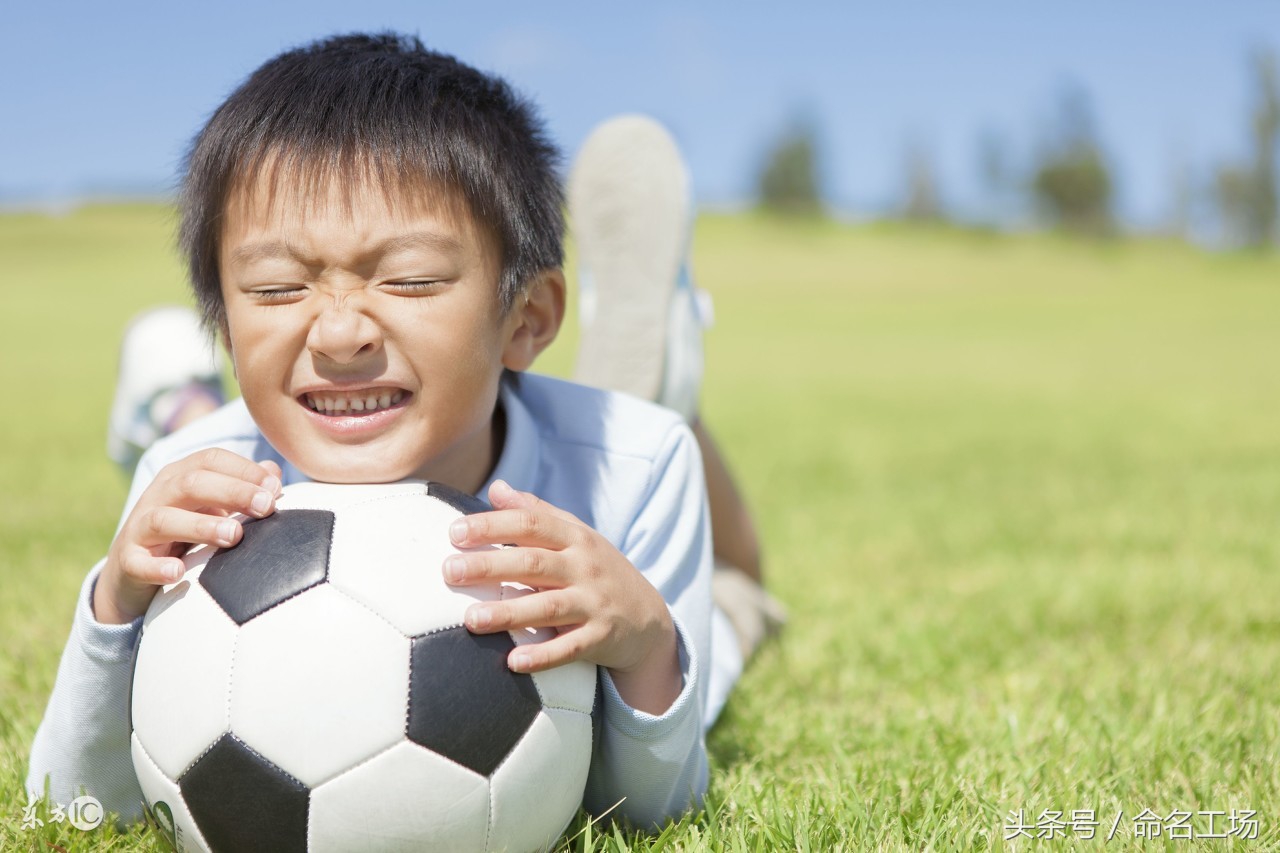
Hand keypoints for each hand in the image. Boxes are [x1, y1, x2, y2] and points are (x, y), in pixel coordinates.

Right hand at [95, 449, 282, 624]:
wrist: (130, 568)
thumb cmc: (184, 530)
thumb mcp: (212, 505)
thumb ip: (242, 488)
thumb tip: (274, 475)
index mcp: (180, 476)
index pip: (212, 459)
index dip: (244, 470)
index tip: (274, 487)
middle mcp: (158, 495)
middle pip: (192, 483)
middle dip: (232, 492)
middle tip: (265, 507)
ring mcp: (139, 528)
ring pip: (164, 519)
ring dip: (200, 526)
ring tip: (233, 536)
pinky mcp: (128, 561)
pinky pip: (138, 563)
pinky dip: (157, 567)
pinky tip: (178, 572)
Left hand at [443, 480, 680, 714]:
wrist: (648, 617)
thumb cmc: (598, 570)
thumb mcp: (576, 535)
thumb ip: (538, 512)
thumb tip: (497, 488)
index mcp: (576, 538)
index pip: (531, 524)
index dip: (493, 526)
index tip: (454, 532)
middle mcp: (585, 567)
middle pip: (533, 563)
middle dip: (490, 566)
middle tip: (450, 571)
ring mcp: (594, 603)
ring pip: (548, 607)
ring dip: (509, 613)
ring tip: (471, 619)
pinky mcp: (600, 638)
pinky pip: (570, 648)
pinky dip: (543, 655)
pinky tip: (514, 661)